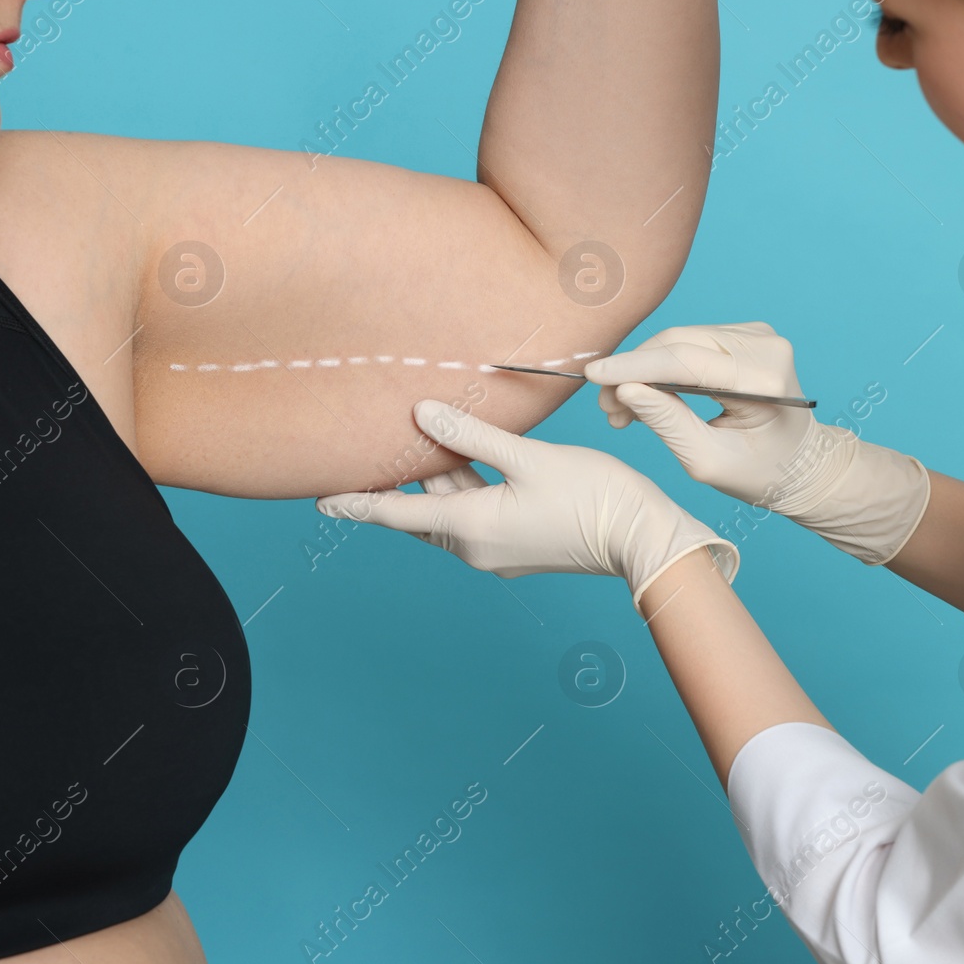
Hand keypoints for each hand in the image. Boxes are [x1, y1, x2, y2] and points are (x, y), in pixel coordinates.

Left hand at [316, 400, 738, 612]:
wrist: (645, 541)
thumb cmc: (593, 497)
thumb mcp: (528, 457)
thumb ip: (472, 437)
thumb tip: (422, 414)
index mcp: (469, 527)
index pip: (395, 514)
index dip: (356, 503)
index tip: (319, 501)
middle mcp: (476, 545)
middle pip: (422, 508)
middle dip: (395, 480)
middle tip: (360, 453)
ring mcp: (498, 548)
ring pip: (451, 507)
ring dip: (434, 477)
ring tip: (409, 444)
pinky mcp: (520, 542)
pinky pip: (476, 511)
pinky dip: (464, 485)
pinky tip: (463, 457)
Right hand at [582, 322, 929, 565]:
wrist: (803, 464)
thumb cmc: (762, 472)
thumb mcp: (709, 462)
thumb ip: (668, 423)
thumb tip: (625, 390)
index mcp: (765, 379)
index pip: (686, 361)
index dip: (633, 367)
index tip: (593, 376)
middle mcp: (766, 346)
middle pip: (678, 343)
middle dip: (633, 372)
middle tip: (605, 408)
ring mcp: (757, 335)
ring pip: (678, 340)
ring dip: (643, 370)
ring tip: (620, 409)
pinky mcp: (745, 335)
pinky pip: (689, 342)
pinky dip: (661, 366)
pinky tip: (645, 394)